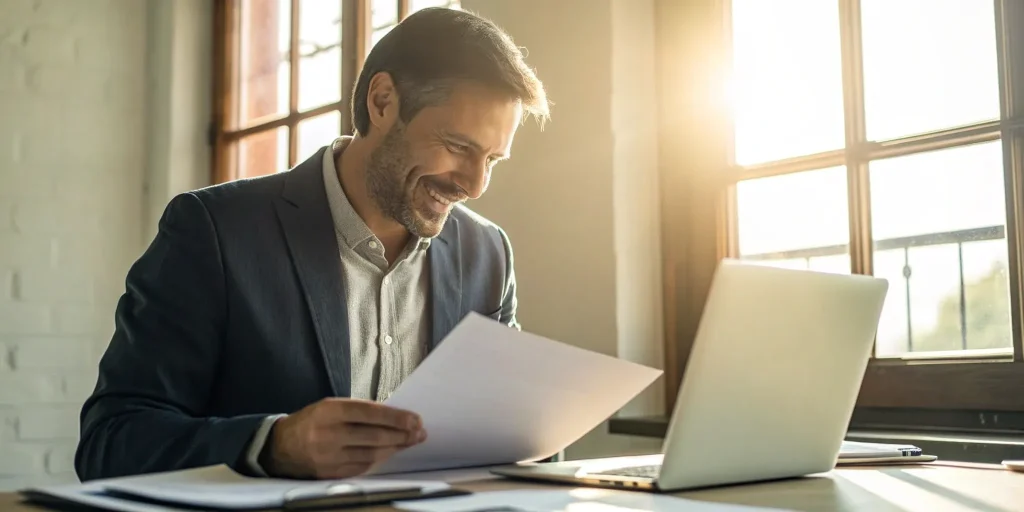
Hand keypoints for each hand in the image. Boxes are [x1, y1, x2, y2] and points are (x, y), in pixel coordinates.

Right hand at [260, 398, 426, 478]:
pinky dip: (380, 459)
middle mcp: (328, 434)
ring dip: (395, 448)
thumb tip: (394, 417)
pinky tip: (391, 452)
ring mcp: (329, 457)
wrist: (280, 447)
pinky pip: (362, 467)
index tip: (415, 419)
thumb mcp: (330, 407)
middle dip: (401, 434)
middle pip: (374, 436)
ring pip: (371, 454)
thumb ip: (358, 411)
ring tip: (410, 441)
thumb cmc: (312, 422)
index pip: (370, 413)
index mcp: (329, 411)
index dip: (395, 417)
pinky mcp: (330, 474)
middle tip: (419, 432)